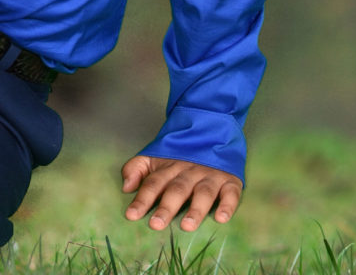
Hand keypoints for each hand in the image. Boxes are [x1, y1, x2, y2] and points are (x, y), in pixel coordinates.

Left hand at [121, 155, 241, 231]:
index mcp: (169, 167)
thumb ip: (137, 169)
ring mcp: (210, 175)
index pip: (153, 183)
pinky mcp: (230, 180)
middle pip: (177, 189)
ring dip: (196, 209)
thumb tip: (125, 187)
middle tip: (156, 224)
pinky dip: (227, 205)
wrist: (212, 129)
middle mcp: (189, 171)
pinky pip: (230, 192)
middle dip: (166, 207)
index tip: (131, 215)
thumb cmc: (179, 155)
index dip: (142, 199)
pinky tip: (221, 218)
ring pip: (203, 192)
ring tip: (187, 226)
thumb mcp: (155, 157)